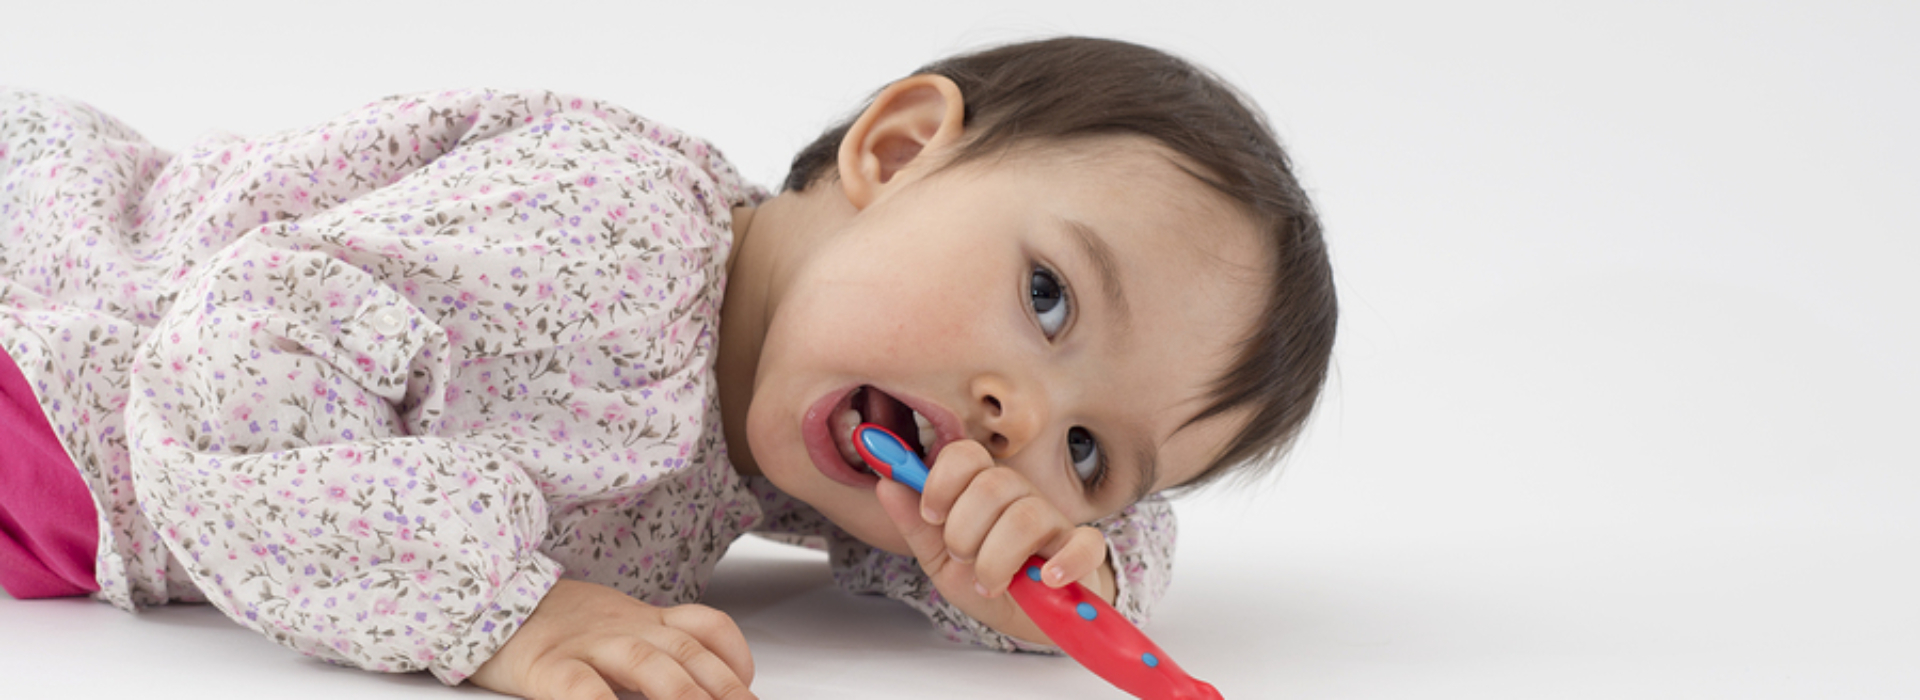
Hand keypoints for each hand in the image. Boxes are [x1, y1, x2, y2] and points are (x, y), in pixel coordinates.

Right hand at [469, 579, 755, 699]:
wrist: (483, 597)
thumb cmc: (554, 625)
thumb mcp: (614, 627)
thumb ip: (654, 649)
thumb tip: (697, 687)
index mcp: (644, 619)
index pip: (706, 626)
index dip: (736, 656)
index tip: (751, 685)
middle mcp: (626, 628)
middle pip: (689, 652)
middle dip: (725, 689)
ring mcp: (588, 645)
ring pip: (649, 664)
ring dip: (683, 695)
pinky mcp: (549, 666)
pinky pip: (583, 688)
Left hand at [873, 439, 1116, 645]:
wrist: (1032, 619)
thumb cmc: (989, 581)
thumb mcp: (941, 560)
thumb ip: (914, 524)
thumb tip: (886, 482)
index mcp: (983, 491)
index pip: (966, 455)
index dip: (942, 480)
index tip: (931, 515)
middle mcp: (1020, 497)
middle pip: (993, 484)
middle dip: (965, 529)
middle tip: (962, 558)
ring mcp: (1055, 522)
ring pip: (1025, 517)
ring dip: (997, 558)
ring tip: (989, 584)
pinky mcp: (1084, 552)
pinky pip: (1084, 544)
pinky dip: (1065, 563)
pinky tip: (1046, 581)